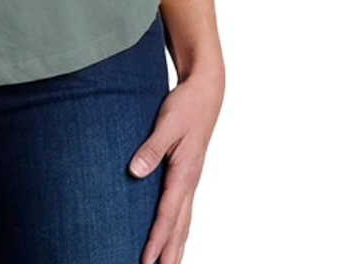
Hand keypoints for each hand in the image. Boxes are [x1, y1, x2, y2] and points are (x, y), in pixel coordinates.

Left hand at [128, 65, 224, 263]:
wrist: (205, 93)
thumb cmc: (186, 106)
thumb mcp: (166, 124)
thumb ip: (151, 149)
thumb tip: (135, 172)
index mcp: (184, 173)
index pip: (168, 214)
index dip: (156, 239)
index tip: (146, 259)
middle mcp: (189, 181)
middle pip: (179, 226)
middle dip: (170, 253)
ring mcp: (190, 179)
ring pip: (184, 221)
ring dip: (176, 245)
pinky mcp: (187, 174)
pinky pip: (183, 209)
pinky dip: (179, 228)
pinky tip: (174, 234)